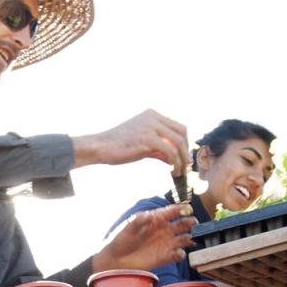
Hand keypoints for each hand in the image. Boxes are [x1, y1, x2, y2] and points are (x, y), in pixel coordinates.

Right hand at [73, 110, 188, 174]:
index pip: (178, 127)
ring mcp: (151, 126)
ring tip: (180, 172)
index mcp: (152, 114)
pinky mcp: (148, 139)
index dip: (184, 143)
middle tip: (185, 165)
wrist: (101, 147)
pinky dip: (175, 163)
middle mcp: (153, 117)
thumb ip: (158, 148)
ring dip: (182, 159)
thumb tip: (173, 159)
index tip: (184, 157)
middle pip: (182, 132)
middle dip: (186, 151)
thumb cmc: (118, 147)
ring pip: (178, 142)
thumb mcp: (142, 144)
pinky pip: (170, 151)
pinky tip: (172, 171)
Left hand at [94, 201, 195, 271]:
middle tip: (193, 222)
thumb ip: (138, 221)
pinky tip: (178, 253)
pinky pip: (178, 255)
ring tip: (188, 238)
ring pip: (183, 238)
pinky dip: (181, 254)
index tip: (187, 208)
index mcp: (156, 220)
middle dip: (189, 221)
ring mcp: (165, 244)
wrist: (115, 259)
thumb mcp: (127, 228)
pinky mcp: (165, 257)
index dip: (180, 209)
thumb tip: (150, 215)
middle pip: (182, 224)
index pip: (171, 212)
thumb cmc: (121, 240)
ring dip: (188, 237)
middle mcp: (164, 231)